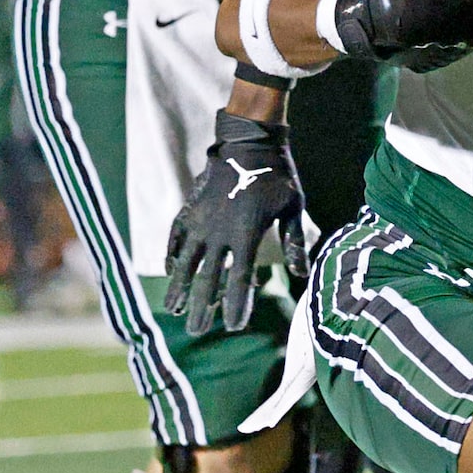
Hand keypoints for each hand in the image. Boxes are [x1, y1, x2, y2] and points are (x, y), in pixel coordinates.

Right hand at [163, 111, 307, 334]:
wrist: (249, 140)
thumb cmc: (277, 175)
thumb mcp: (293, 207)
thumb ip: (295, 242)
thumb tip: (302, 274)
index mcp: (246, 235)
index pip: (238, 281)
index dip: (235, 306)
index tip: (233, 327)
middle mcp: (219, 232)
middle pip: (207, 278)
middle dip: (201, 308)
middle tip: (197, 332)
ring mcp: (201, 220)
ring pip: (185, 262)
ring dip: (179, 288)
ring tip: (173, 310)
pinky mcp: (191, 208)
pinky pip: (176, 237)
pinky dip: (172, 255)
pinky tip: (170, 271)